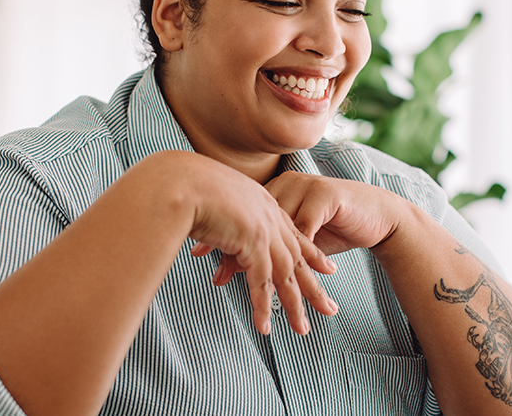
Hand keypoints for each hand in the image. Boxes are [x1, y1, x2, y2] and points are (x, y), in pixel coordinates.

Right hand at [147, 152, 338, 334]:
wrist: (182, 181)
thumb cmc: (187, 186)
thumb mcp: (213, 199)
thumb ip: (222, 214)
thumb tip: (215, 226)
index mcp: (264, 204)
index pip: (294, 233)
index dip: (311, 253)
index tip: (327, 268)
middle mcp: (270, 217)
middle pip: (298, 258)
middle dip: (314, 286)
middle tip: (329, 308)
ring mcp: (263, 231)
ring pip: (285, 275)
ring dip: (294, 305)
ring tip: (302, 330)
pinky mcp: (252, 244)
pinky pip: (261, 282)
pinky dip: (263, 307)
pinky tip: (265, 327)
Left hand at [197, 172, 411, 287]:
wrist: (377, 215)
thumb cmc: (335, 226)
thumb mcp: (297, 237)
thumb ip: (268, 245)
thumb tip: (231, 264)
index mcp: (276, 190)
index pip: (243, 213)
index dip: (221, 234)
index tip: (198, 253)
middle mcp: (288, 185)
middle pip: (255, 218)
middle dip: (234, 247)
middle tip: (213, 271)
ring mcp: (307, 188)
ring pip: (277, 226)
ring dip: (261, 255)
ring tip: (243, 278)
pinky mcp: (326, 197)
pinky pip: (304, 228)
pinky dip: (292, 252)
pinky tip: (281, 269)